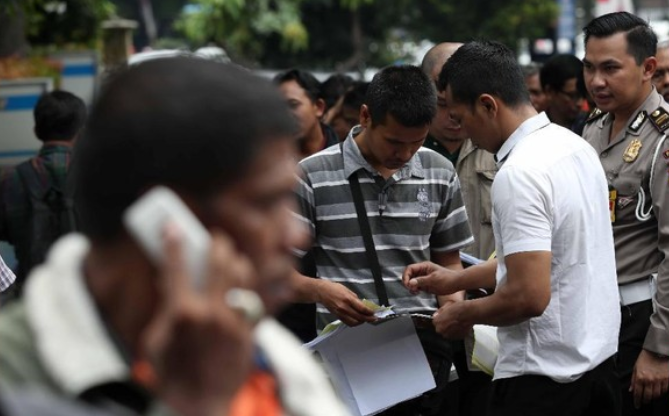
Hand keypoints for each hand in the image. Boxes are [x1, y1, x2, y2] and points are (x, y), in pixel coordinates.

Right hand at [142, 224, 255, 415]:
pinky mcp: (250, 331)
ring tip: (234, 258)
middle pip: (219, 261)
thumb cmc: (173, 376)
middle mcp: (210, 312)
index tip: (172, 227)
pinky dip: (258, 285)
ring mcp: (233, 321)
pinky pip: (258, 298)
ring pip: (243, 275)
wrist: (201, 404)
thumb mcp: (155, 342)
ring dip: (238, 260)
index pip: (176, 266)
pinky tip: (252, 279)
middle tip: (217, 238)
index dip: (172, 242)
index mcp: (181, 313)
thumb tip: (170, 285)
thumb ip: (164, 310)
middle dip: (217, 243)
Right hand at [316, 280, 375, 325]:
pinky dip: (355, 323)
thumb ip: (356, 299)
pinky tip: (358, 321)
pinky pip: (348, 323)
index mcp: (348, 299)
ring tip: (366, 320)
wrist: (322, 292)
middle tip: (374, 318)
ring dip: (362, 322)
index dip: (369, 312)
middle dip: (368, 318)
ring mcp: (341, 313)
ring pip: (354, 322)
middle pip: (359, 317)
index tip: (374, 313)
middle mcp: (344, 307)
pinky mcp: (338, 316)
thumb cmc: (334, 289)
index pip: (362, 309)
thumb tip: (363, 306)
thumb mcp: (347, 290)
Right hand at [402, 261, 461, 295]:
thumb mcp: (433, 280)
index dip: (406, 275)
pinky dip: (414, 290)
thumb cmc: (447, 279)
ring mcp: (423, 278)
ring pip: (411, 281)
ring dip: (410, 287)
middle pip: (409, 275)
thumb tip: (410, 282)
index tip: (407, 284)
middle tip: (410, 288)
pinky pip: (416, 286)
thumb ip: (421, 281)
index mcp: (424, 266)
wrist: (456, 284)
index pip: (410, 268)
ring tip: (415, 291)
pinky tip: (417, 292)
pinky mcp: (425, 284)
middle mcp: (422, 271)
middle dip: (407, 282)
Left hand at [432, 301, 471, 338]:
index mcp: (437, 322)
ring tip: (457, 323)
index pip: (435, 322)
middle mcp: (442, 331)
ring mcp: (450, 336)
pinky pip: (456, 335)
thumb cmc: (459, 308)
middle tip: (451, 320)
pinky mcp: (458, 338)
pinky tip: (461, 326)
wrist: (470, 313)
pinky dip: (457, 332)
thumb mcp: (446, 305)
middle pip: (441, 329)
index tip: (444, 317)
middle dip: (445, 325)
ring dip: (451, 329)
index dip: (441, 319)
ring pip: (448, 333)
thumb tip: (437, 315)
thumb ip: (439, 312)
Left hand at [630, 349, 668, 407]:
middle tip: (644, 402)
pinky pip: (664, 390)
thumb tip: (631, 390)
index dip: (637, 401)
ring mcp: (659, 380)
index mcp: (640, 377)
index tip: (637, 405)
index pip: (638, 393)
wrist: (656, 351)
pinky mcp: (667, 379)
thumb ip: (633, 380)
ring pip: (657, 395)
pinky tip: (658, 391)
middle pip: (648, 396)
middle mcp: (650, 380)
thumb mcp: (635, 368)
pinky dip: (661, 392)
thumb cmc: (645, 358)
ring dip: (653, 397)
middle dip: (645, 400)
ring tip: (650, 396)